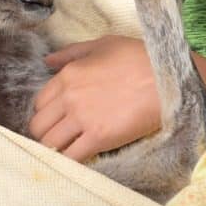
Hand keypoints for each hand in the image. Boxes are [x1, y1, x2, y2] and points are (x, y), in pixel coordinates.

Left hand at [29, 35, 160, 161]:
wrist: (166, 77)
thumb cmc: (137, 57)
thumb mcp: (102, 44)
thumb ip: (71, 52)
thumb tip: (47, 62)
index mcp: (67, 75)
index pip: (39, 102)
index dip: (45, 112)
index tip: (56, 118)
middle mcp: (69, 98)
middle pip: (38, 125)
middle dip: (45, 133)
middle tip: (59, 136)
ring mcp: (83, 119)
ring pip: (50, 143)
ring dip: (55, 148)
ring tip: (67, 148)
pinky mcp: (100, 138)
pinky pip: (72, 156)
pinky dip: (70, 160)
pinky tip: (79, 157)